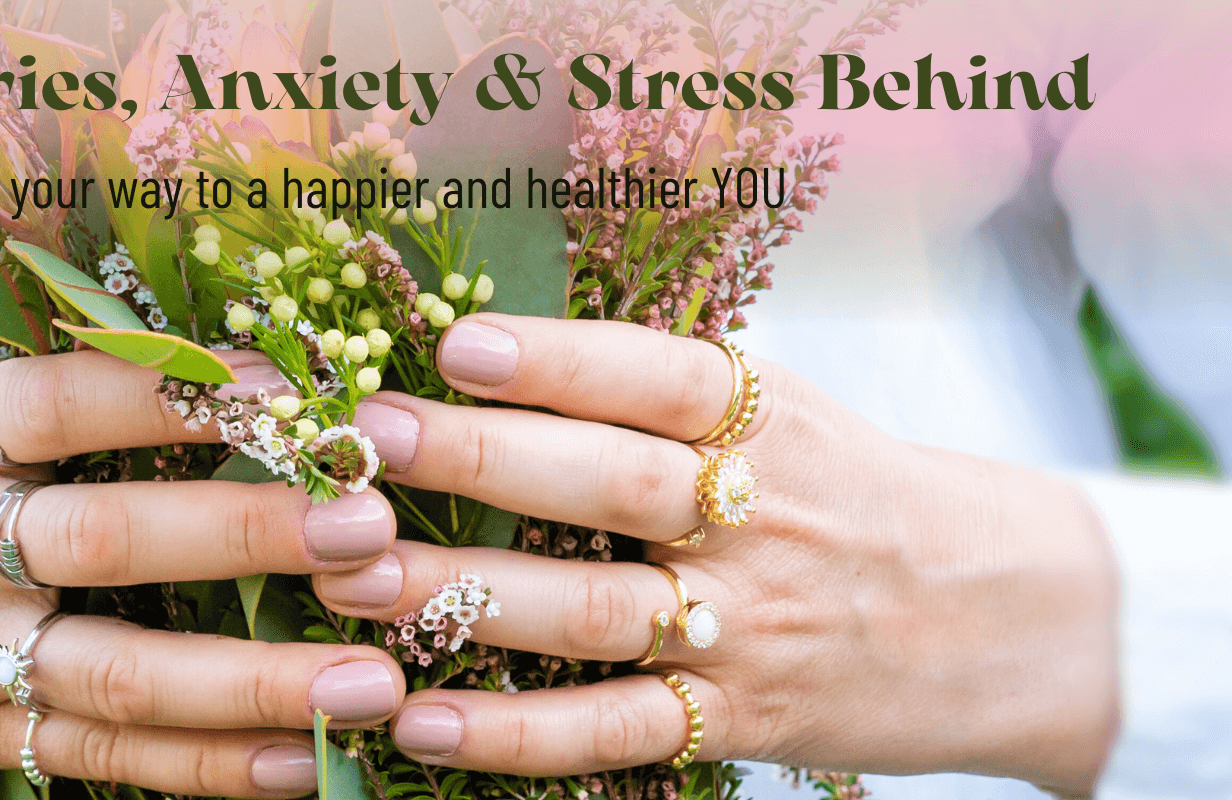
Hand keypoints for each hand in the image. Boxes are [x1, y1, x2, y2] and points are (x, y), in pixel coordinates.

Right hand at [0, 350, 405, 797]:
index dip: (192, 391)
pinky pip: (93, 758)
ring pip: (122, 673)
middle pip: (118, 538)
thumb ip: (22, 392)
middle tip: (371, 525)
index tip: (299, 387)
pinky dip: (198, 766)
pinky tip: (294, 765)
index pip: (77, 399)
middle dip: (257, 531)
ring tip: (374, 677)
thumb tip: (187, 356)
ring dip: (257, 680)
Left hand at [316, 314, 1118, 793]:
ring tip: (352, 577)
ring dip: (462, 596)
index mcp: (771, 421)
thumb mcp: (793, 415)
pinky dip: (515, 732)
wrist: (1011, 618)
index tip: (459, 343)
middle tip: (369, 441)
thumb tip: (503, 344)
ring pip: (592, 612)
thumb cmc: (861, 495)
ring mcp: (748, 626)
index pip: (660, 377)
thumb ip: (670, 389)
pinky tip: (419, 719)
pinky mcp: (739, 719)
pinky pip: (614, 731)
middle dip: (481, 459)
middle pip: (611, 485)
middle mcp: (759, 518)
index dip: (560, 359)